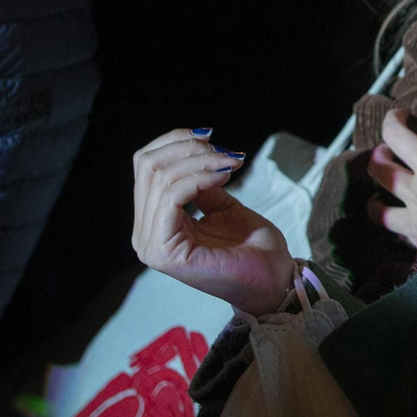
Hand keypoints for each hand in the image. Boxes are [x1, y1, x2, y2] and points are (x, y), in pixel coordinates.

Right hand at [132, 129, 293, 316]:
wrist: (273, 280)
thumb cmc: (253, 247)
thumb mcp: (222, 204)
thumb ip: (200, 182)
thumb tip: (195, 151)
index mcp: (153, 221)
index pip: (146, 166)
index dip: (175, 141)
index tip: (211, 136)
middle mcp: (144, 234)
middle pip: (148, 167)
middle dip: (189, 149)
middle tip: (225, 152)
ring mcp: (151, 245)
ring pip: (162, 178)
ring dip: (201, 161)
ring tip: (231, 163)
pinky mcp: (164, 252)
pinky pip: (172, 197)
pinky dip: (200, 178)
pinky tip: (224, 176)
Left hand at [368, 79, 416, 260]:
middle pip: (396, 134)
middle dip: (393, 120)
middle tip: (398, 117)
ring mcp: (414, 197)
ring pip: (381, 170)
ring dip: (378, 159)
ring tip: (382, 156)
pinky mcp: (409, 225)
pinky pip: (381, 213)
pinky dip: (376, 207)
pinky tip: (376, 203)